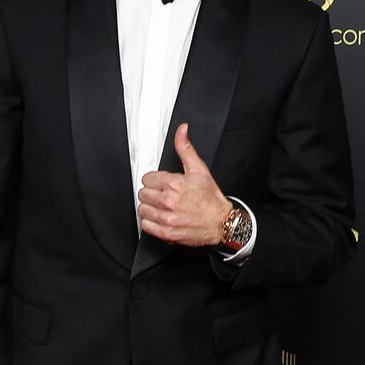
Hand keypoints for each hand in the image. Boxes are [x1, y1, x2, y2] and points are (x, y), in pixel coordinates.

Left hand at [137, 123, 231, 247]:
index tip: (163, 184)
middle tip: (163, 195)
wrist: (221, 222)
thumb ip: (186, 149)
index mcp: (174, 184)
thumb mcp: (199, 169)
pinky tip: (161, 218)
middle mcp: (168, 201)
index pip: (147, 179)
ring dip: (150, 208)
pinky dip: (151, 222)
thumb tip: (182, 130)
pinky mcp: (167, 233)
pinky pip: (146, 226)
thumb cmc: (211, 198)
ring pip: (142, 209)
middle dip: (152, 193)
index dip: (155, 180)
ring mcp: (167, 218)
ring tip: (162, 207)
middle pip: (143, 194)